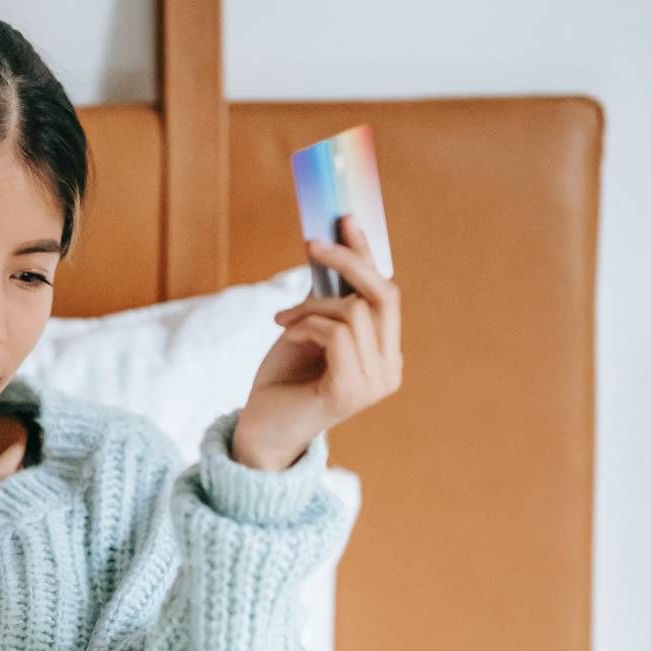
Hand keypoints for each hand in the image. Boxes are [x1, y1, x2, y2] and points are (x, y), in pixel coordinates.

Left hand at [230, 214, 402, 469]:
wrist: (260, 430)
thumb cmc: (282, 382)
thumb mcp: (307, 330)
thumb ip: (327, 301)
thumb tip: (330, 251)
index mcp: (385, 355)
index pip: (387, 294)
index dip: (368, 255)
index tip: (346, 220)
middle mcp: (389, 370)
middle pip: (384, 295)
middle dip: (348, 261)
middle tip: (312, 243)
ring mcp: (374, 384)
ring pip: (354, 311)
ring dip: (311, 306)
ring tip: (285, 320)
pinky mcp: (349, 391)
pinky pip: (335, 333)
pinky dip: (305, 325)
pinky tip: (286, 336)